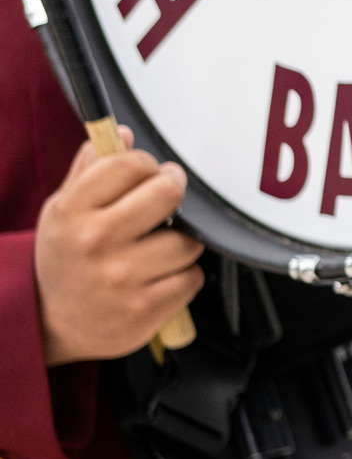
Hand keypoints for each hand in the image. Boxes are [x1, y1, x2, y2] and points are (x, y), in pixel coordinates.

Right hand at [34, 134, 202, 365]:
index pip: (129, 164)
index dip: (149, 165)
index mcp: (73, 210)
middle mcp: (96, 241)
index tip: (150, 174)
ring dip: (181, 243)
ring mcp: (121, 276)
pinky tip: (159, 279)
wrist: (52, 324)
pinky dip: (183, 277)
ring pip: (188, 241)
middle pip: (167, 192)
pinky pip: (192, 278)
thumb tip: (122, 134)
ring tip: (157, 250)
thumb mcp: (63, 211)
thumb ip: (91, 170)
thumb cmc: (66, 261)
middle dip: (174, 192)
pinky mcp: (144, 308)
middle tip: (167, 201)